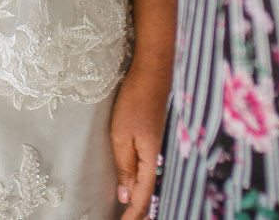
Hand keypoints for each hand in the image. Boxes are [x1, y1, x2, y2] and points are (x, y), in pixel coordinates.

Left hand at [109, 62, 169, 219]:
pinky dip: (141, 183)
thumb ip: (125, 167)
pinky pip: (148, 169)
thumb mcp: (122, 135)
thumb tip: (125, 197)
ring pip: (149, 182)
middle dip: (138, 211)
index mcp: (150, 158)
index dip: (133, 214)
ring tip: (129, 213)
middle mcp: (156, 156)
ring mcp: (155, 147)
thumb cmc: (135, 100)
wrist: (152, 72)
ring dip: (139, 199)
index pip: (143, 196)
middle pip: (149, 193)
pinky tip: (134, 187)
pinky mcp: (152, 139)